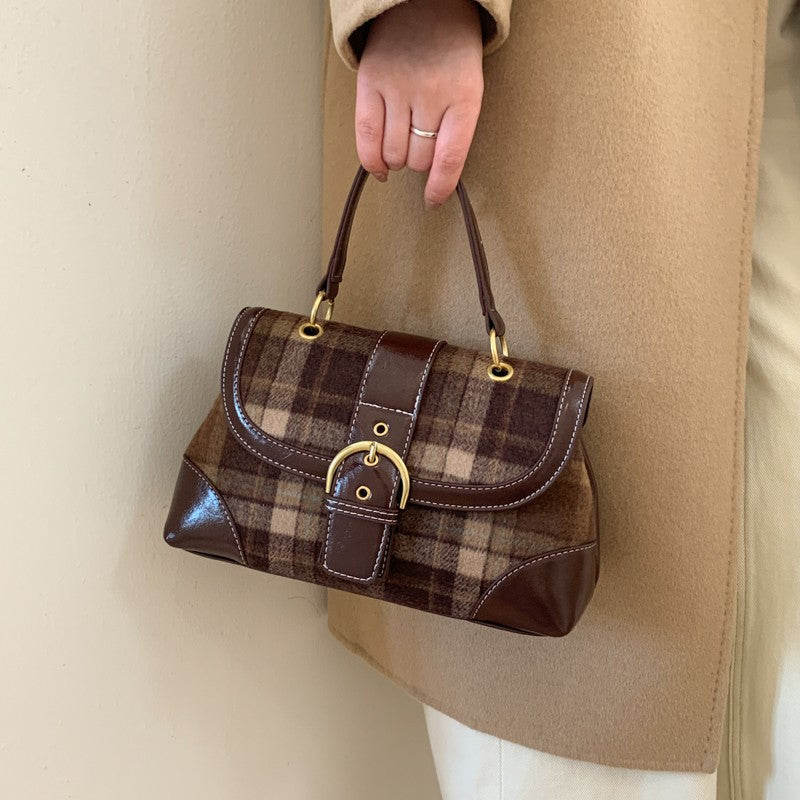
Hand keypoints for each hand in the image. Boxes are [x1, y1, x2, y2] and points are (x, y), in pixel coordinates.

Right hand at [355, 0, 483, 208]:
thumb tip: (437, 179)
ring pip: (394, 154)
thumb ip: (455, 128)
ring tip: (402, 143)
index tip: (432, 201)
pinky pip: (366, 138)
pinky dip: (372, 161)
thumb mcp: (468, 85)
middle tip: (421, 146)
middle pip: (419, 159)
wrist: (426, 1)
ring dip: (397, 160)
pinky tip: (379, 168)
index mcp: (463, 96)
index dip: (440, 188)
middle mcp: (430, 93)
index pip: (449, 158)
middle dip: (420, 163)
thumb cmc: (451, 49)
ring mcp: (397, 87)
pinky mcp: (370, 83)